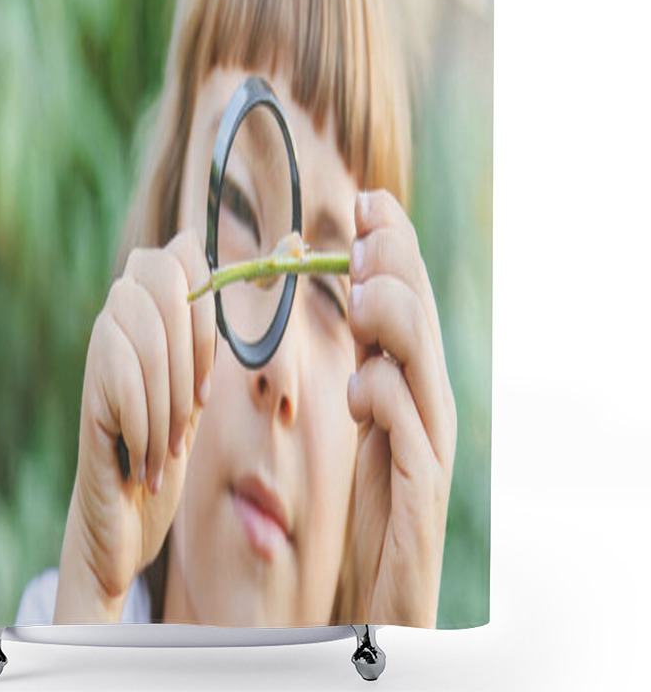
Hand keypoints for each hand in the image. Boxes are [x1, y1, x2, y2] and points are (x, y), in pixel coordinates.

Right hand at [54, 229, 215, 622]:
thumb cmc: (167, 449)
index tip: (211, 372)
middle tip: (195, 411)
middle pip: (162, 279)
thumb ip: (205, 341)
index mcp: (154, 313)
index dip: (209, 301)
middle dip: (193, 352)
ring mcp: (99, 351)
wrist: (124, 518)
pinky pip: (123, 381)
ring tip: (171, 447)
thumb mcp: (197, 390)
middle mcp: (120, 317)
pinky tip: (146, 461)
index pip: (182, 252)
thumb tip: (253, 271)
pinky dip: (148, 428)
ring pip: (148, 335)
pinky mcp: (87, 393)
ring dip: (173, 401)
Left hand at [346, 189, 456, 626]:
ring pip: (424, 366)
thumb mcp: (369, 421)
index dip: (394, 248)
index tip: (366, 202)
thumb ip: (370, 369)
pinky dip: (385, 401)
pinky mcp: (421, 492)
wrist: (388, 588)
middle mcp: (430, 404)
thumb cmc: (379, 500)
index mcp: (413, 382)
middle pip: (423, 320)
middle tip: (367, 229)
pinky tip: (358, 391)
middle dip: (397, 268)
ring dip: (396, 321)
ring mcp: (431, 446)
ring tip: (363, 294)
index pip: (411, 300)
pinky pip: (411, 435)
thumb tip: (359, 312)